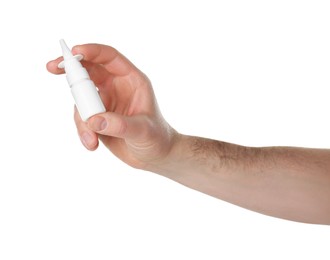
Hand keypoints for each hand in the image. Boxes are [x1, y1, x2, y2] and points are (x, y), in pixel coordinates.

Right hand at [47, 44, 177, 169]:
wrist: (154, 156)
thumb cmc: (157, 138)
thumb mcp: (143, 131)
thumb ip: (120, 125)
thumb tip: (94, 121)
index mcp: (132, 80)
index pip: (110, 58)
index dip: (92, 51)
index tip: (74, 53)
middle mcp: (116, 87)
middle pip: (89, 70)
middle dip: (70, 68)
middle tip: (52, 67)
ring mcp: (105, 102)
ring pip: (81, 99)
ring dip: (81, 118)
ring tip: (91, 139)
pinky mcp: (97, 117)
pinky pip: (82, 117)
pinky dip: (82, 130)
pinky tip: (92, 144)